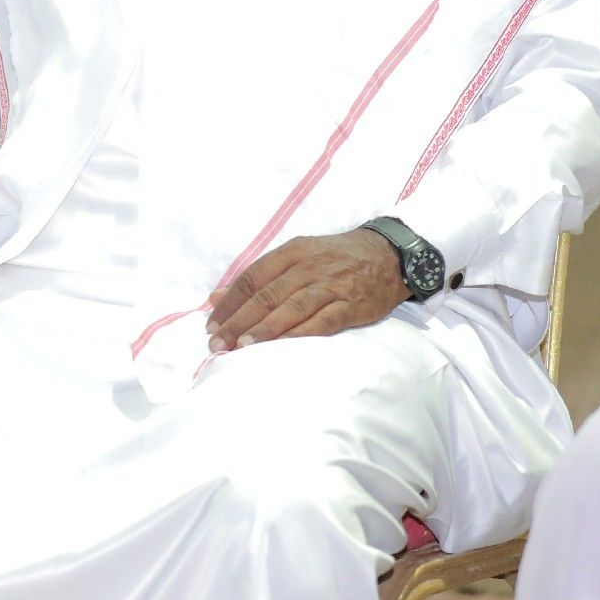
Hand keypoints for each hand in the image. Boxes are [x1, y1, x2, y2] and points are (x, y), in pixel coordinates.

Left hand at [206, 228, 407, 351]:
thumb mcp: (296, 256)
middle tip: (218, 342)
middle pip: (267, 295)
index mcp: (291, 252)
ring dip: (264, 329)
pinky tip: (281, 347)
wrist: (388, 254)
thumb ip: (258, 276)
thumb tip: (216, 296)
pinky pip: (321, 322)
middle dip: (239, 321)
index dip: (229, 302)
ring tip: (242, 346)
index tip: (211, 323)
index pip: (252, 277)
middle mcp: (308, 267)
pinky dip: (299, 334)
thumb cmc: (335, 258)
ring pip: (291, 308)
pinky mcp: (350, 305)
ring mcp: (330, 286)